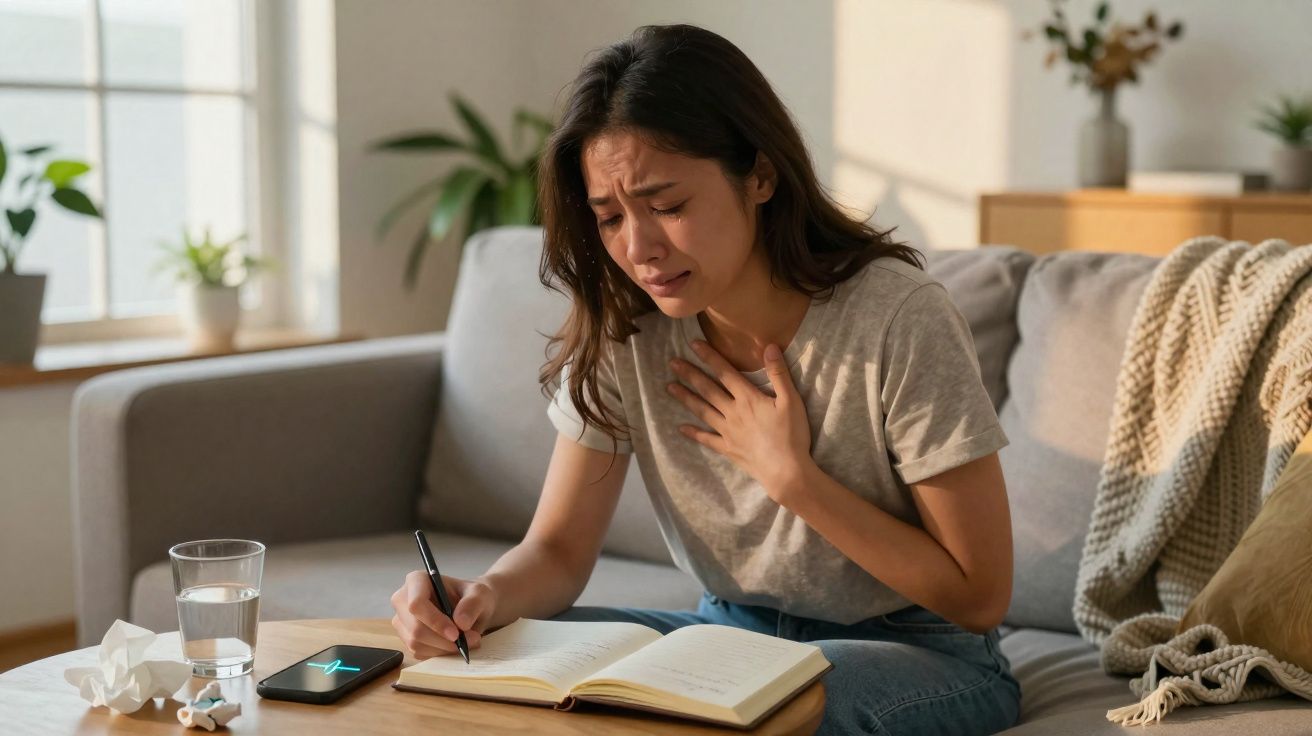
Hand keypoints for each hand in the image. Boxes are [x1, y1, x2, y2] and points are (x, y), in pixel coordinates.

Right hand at [390, 571, 495, 657]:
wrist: (470, 609)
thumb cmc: (471, 596)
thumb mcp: (480, 594)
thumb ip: (472, 604)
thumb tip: (461, 623)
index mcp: (416, 581)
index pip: (416, 604)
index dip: (435, 621)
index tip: (456, 633)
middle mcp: (403, 600)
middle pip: (415, 628)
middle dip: (443, 640)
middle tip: (470, 640)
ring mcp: (402, 621)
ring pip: (416, 643)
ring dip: (444, 648)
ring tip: (467, 642)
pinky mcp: (406, 638)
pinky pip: (419, 652)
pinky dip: (440, 653)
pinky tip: (454, 644)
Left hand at [667, 340, 811, 500]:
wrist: (785, 471)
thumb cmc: (791, 435)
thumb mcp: (791, 401)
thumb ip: (779, 374)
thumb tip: (770, 346)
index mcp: (748, 398)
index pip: (725, 373)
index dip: (709, 357)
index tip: (693, 345)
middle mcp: (733, 412)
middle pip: (708, 389)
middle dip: (690, 374)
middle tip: (672, 363)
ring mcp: (727, 432)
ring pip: (702, 410)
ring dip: (686, 398)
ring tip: (669, 387)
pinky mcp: (728, 448)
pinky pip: (707, 439)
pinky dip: (693, 433)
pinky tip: (681, 428)